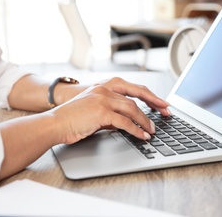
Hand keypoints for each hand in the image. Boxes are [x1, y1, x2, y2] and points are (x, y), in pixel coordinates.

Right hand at [49, 77, 169, 143]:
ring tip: (152, 130)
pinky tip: (142, 135)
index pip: (133, 88)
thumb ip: (111, 112)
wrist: (55, 123)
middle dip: (154, 103)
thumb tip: (127, 121)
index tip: (161, 102)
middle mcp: (105, 89)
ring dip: (145, 121)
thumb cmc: (73, 118)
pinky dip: (136, 130)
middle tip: (167, 111)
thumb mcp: (94, 110)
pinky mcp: (101, 112)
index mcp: (104, 86)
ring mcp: (103, 99)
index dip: (150, 95)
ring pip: (132, 109)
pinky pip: (124, 122)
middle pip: (137, 95)